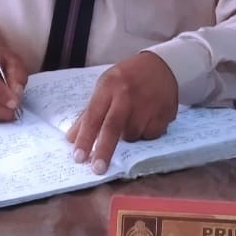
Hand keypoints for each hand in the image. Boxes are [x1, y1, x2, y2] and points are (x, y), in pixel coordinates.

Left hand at [65, 52, 177, 174]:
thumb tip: (71, 139)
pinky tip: (147, 118)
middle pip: (113, 127)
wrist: (162, 66)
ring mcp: (147, 105)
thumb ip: (89, 113)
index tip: (78, 157)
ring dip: (127, 135)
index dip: (85, 138)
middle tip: (97, 169)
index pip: (93, 116)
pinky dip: (145, 133)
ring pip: (132, 135)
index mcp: (108, 86)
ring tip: (131, 118)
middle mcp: (127, 96)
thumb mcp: (105, 86)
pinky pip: (149, 136)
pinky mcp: (164, 114)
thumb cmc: (127, 78)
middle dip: (104, 150)